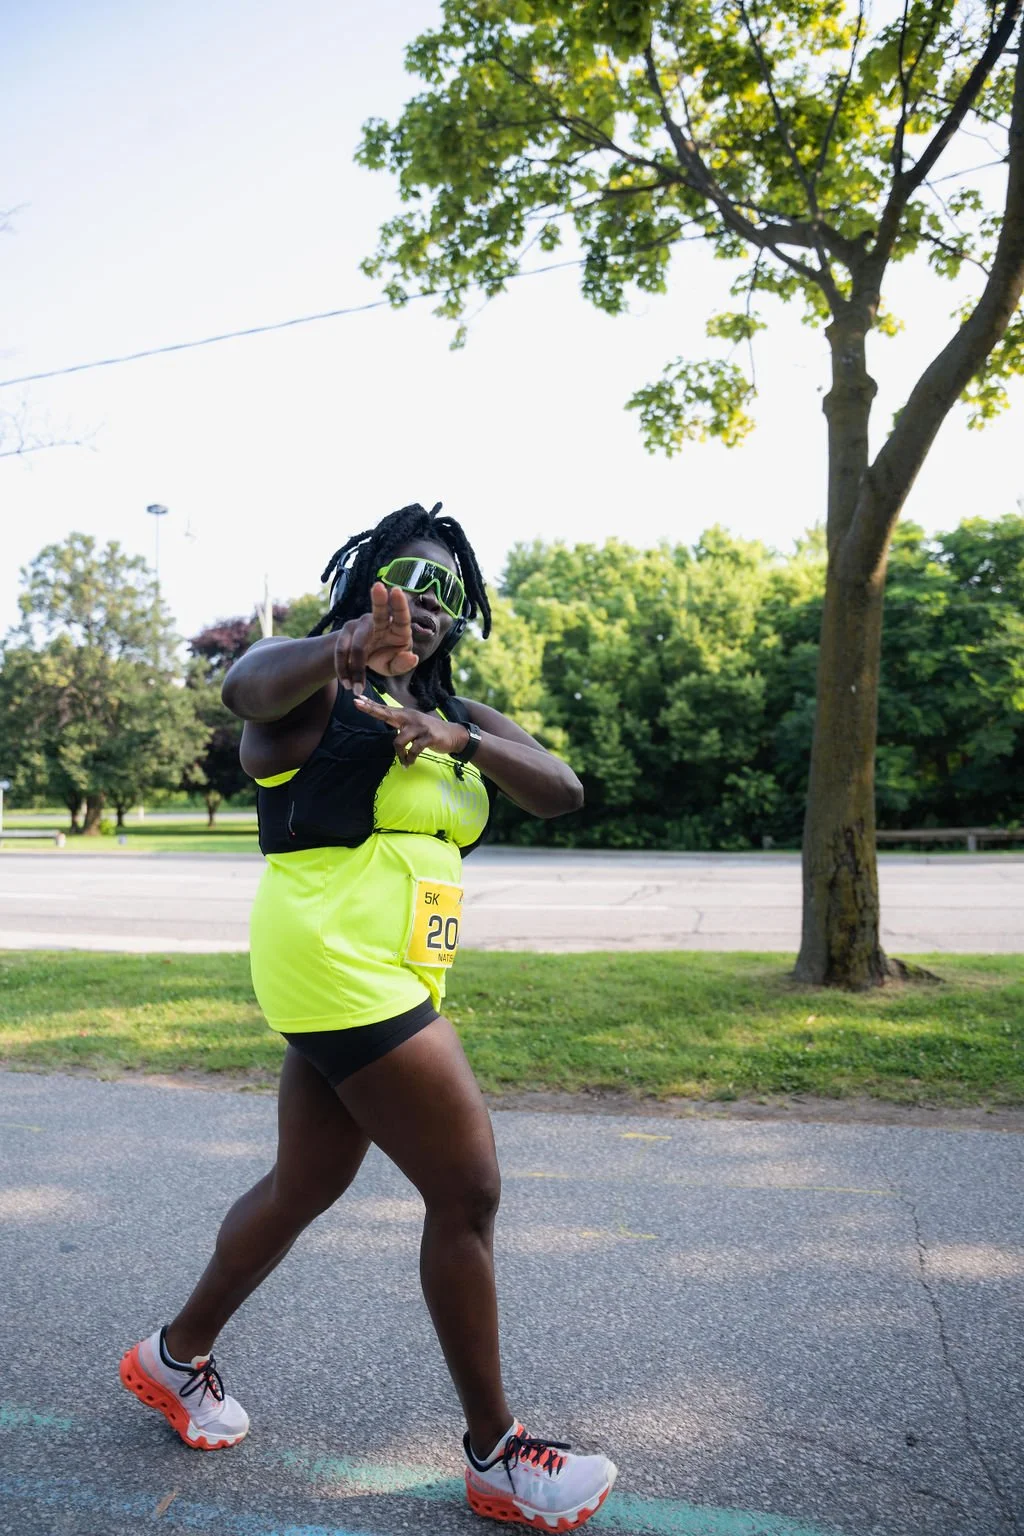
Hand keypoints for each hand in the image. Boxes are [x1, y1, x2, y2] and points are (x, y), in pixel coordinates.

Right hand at [334, 583, 417, 693]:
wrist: (361, 660)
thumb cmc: (385, 658)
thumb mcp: (394, 666)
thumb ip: (403, 664)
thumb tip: (412, 657)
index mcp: (397, 628)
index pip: (401, 616)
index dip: (399, 604)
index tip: (397, 591)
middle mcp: (378, 621)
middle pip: (378, 611)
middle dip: (379, 599)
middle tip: (378, 586)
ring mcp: (360, 625)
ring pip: (355, 646)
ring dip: (355, 668)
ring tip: (355, 688)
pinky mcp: (344, 633)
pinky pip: (342, 652)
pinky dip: (344, 669)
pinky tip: (347, 683)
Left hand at [353, 695, 469, 765]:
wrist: (454, 735)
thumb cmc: (430, 732)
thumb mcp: (414, 725)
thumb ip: (400, 723)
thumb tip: (385, 719)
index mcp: (406, 715)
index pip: (385, 709)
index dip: (371, 705)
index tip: (356, 700)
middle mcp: (411, 718)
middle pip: (387, 714)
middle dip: (371, 710)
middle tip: (356, 704)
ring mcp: (420, 727)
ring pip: (399, 741)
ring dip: (400, 755)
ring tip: (404, 762)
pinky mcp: (428, 737)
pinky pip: (413, 750)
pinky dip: (409, 759)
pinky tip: (410, 764)